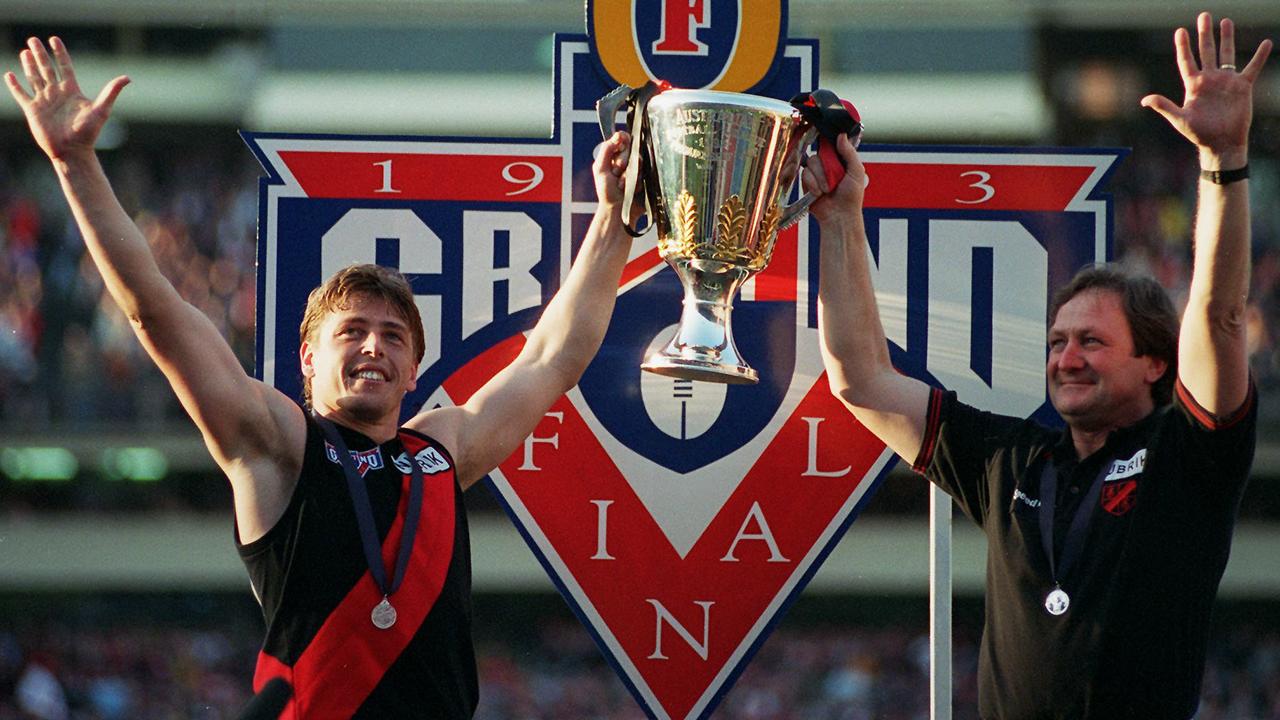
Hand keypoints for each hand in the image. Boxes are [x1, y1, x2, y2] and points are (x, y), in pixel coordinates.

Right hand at [4, 37, 128, 161]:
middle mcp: (57, 94)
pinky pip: (21, 94)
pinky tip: (10, 74)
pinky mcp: (33, 110)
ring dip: (28, 65)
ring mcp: (44, 101)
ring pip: (34, 78)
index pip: (64, 67)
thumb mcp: (101, 110)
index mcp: (72, 91)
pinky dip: (15, 85)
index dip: (60, 53)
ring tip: (25, 52)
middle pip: (47, 69)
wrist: (72, 151)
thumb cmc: (88, 133)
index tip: (54, 39)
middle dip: (40, 54)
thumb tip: (128, 77)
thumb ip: (111, 92)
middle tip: (33, 39)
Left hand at [593, 130, 643, 224]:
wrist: (618, 211)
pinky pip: (646, 173)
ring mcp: (639, 168)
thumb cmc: (606, 192)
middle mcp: (628, 159)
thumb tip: (617, 135)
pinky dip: (637, 181)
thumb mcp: (600, 169)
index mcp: (615, 154)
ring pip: (640, 160)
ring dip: (629, 174)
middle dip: (623, 161)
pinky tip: (632, 189)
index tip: (619, 148)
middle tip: (616, 173)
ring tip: (622, 185)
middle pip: (632, 147)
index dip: (623, 140)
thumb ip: (606, 150)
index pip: (624, 137)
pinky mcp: (647, 178)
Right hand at [801, 133, 866, 224]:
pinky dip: (812, 184)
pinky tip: (818, 193)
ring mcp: (816, 173)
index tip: (827, 146)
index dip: (828, 144)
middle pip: (819, 153)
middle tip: (835, 179)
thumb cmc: (851, 198)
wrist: (839, 216)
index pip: (831, 144)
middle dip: (826, 167)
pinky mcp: (807, 182)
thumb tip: (841, 136)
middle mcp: (827, 165)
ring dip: (820, 178)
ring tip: (827, 190)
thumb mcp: (856, 172)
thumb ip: (849, 153)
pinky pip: (804, 174)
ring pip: (811, 162)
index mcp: (840, 160)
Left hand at [1140, 13, 1271, 167]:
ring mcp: (1225, 82)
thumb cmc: (1199, 134)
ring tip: (1226, 21)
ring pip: (1226, 54)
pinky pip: (1252, 67)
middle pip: (1206, 51)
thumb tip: (1144, 100)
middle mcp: (1209, 80)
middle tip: (1204, 15)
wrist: (1221, 144)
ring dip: (1226, 38)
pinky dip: (1259, 56)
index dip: (1183, 46)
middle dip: (1204, 34)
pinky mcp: (1242, 87)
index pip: (1186, 61)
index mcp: (1193, 85)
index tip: (1180, 31)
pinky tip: (1266, 43)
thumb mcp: (1180, 119)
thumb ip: (1164, 107)